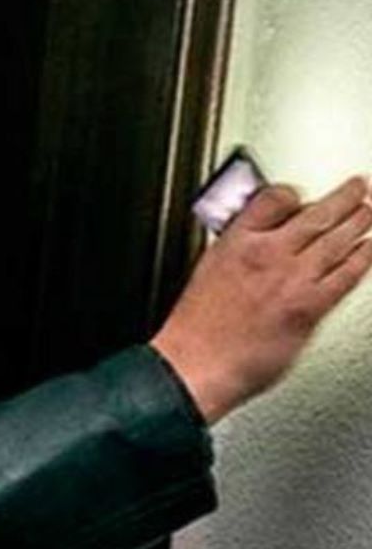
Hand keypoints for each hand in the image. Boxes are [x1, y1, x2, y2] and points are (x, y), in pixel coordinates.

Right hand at [152, 176, 371, 423]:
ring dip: (359, 222)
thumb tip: (258, 246)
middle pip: (314, 215)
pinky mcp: (309, 306)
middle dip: (342, 198)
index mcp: (235, 241)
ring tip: (369, 212)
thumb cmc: (195, 326)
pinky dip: (362, 259)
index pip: (273, 199)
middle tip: (357, 188)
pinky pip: (345, 275)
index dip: (292, 193)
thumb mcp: (207, 270)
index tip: (300, 194)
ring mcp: (291, 279)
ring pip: (336, 240)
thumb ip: (237, 253)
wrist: (196, 361)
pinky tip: (370, 250)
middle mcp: (266, 254)